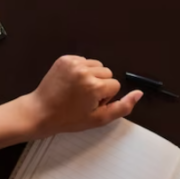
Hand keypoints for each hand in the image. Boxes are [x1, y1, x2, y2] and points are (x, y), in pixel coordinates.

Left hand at [18, 56, 141, 138]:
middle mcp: (84, 71)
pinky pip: (83, 61)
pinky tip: (71, 82)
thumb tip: (139, 93)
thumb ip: (122, 107)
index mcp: (94, 86)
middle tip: (85, 98)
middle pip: (107, 73)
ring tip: (78, 89)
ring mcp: (73, 63)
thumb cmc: (69, 119)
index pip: (115, 85)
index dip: (106, 97)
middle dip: (100, 85)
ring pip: (96, 65)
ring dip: (92, 76)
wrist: (40, 112)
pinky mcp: (64, 59)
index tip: (92, 104)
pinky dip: (81, 70)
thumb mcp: (98, 119)